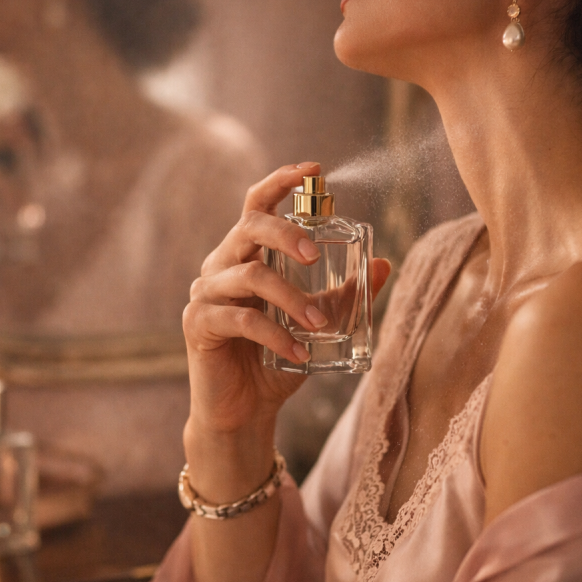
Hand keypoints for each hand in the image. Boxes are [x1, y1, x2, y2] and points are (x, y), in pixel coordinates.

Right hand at [182, 163, 391, 460]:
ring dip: (291, 297)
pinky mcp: (199, 325)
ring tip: (320, 324)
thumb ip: (344, 294)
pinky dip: (275, 333)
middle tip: (314, 254)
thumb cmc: (276, 361)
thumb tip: (382, 262)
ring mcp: (205, 295)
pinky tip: (299, 351)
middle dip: (285, 233)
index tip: (314, 170)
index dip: (281, 182)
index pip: (256, 205)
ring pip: (249, 275)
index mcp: (245, 255)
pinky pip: (240, 319)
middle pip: (249, 227)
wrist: (243, 411)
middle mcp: (221, 266)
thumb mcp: (317, 323)